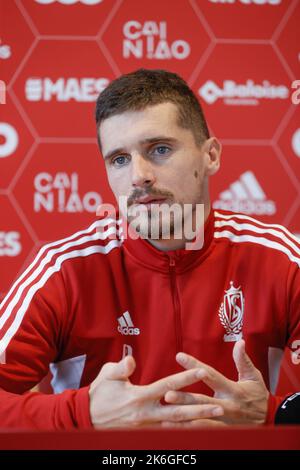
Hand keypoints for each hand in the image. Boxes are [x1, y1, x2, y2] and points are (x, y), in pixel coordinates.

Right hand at [89, 355, 223, 427]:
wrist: (86, 418)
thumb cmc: (100, 393)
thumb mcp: (108, 375)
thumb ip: (122, 367)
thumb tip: (132, 360)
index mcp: (139, 396)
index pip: (168, 385)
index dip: (185, 378)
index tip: (202, 371)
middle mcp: (146, 414)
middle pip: (178, 412)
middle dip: (200, 410)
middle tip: (219, 407)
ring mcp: (146, 426)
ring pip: (176, 426)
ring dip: (196, 422)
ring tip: (214, 420)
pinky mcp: (144, 433)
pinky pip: (167, 432)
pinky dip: (182, 431)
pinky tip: (196, 428)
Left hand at [164, 340, 268, 426]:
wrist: (269, 420)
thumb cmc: (258, 394)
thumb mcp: (253, 376)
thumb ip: (243, 360)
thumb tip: (240, 341)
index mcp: (233, 390)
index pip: (211, 375)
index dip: (195, 365)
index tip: (179, 356)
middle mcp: (228, 406)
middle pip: (203, 401)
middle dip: (184, 398)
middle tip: (167, 394)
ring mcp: (225, 421)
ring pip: (202, 419)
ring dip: (184, 417)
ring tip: (166, 415)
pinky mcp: (223, 431)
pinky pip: (204, 432)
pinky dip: (190, 430)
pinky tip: (174, 428)